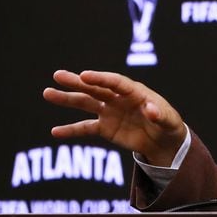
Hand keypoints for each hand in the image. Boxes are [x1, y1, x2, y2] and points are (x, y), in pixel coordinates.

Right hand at [43, 70, 186, 165]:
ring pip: (86, 103)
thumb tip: (151, 110)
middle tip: (58, 75)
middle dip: (78, 82)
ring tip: (48, 93)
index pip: (115, 82)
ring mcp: (110, 112)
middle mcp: (118, 99)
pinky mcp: (105, 127)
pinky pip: (85, 128)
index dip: (101, 78)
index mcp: (135, 92)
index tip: (84, 75)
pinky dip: (71, 130)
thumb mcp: (168, 120)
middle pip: (96, 88)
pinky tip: (55, 132)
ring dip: (67, 99)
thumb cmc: (168, 125)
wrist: (163, 141)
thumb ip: (159, 115)